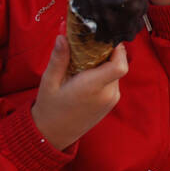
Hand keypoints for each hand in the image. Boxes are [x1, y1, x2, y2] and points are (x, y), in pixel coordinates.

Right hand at [31, 35, 128, 150]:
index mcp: (93, 88)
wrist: (54, 134)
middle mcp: (108, 94)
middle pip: (118, 64)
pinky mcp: (112, 102)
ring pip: (116, 71)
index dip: (117, 49)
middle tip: (87, 46)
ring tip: (84, 62)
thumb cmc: (50, 108)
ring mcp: (112, 100)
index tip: (103, 39)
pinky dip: (104, 74)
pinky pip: (113, 81)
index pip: (120, 66)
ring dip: (104, 63)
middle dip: (106, 53)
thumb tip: (63, 36)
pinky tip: (87, 74)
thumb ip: (58, 59)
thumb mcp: (49, 81)